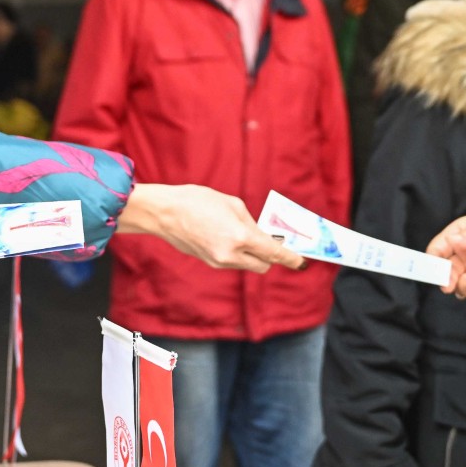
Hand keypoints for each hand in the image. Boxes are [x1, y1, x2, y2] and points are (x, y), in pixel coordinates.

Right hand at [118, 184, 306, 273]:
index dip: (290, 258)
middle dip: (270, 257)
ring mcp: (218, 262)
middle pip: (263, 266)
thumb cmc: (198, 201)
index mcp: (240, 237)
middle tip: (270, 241)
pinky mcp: (209, 263)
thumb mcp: (232, 204)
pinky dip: (238, 254)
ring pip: (248, 265)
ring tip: (243, 234)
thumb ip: (252, 224)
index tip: (301, 262)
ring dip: (252, 254)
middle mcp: (231, 255)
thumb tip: (262, 237)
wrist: (164, 213)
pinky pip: (233, 262)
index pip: (274, 253)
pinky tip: (228, 237)